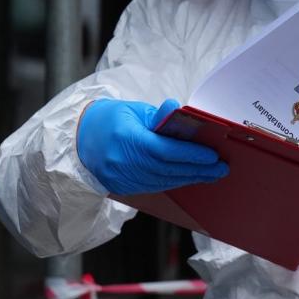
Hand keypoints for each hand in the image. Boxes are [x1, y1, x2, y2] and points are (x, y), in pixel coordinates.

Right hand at [77, 98, 228, 195]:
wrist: (78, 139)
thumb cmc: (109, 119)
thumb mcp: (133, 110)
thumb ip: (159, 116)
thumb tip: (180, 111)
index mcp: (125, 138)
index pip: (164, 150)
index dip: (190, 154)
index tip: (212, 154)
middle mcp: (122, 162)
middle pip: (168, 169)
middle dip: (198, 169)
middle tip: (220, 167)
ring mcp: (121, 178)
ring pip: (163, 181)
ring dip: (190, 178)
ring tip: (212, 173)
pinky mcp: (123, 188)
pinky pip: (155, 186)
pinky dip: (175, 182)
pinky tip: (190, 177)